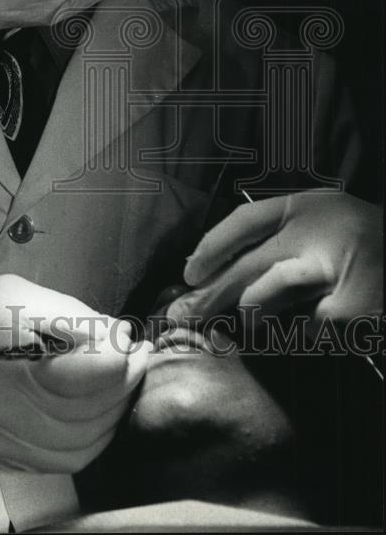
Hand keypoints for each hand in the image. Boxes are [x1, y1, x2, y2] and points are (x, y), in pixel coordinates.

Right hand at [0, 274, 149, 471]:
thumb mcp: (3, 295)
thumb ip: (64, 314)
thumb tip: (117, 336)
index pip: (78, 383)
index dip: (118, 362)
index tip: (133, 339)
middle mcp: (0, 425)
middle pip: (88, 417)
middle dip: (124, 384)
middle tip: (136, 353)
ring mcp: (2, 451)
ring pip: (84, 445)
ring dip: (115, 412)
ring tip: (123, 377)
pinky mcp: (5, 463)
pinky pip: (67, 459)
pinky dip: (94, 434)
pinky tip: (98, 406)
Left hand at [167, 192, 382, 335]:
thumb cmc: (359, 243)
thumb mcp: (320, 223)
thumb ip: (278, 239)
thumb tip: (217, 276)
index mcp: (305, 206)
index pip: (244, 220)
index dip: (211, 247)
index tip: (189, 273)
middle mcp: (315, 231)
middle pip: (246, 265)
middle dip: (209, 295)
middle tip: (182, 316)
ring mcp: (331, 270)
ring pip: (265, 296)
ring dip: (251, 315)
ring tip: (252, 324)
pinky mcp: (349, 309)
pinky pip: (303, 329)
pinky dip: (301, 334)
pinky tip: (310, 329)